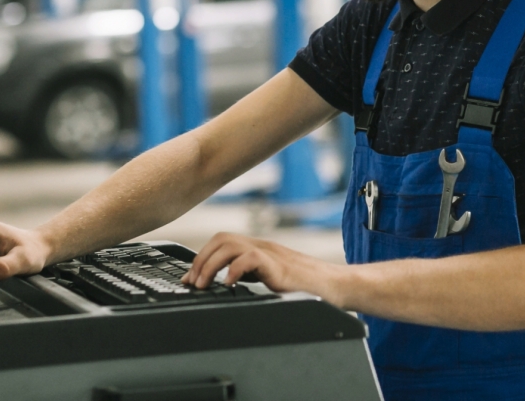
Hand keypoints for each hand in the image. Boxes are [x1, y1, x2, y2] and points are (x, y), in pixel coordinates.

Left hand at [182, 232, 348, 306]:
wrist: (335, 286)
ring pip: (230, 245)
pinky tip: (228, 285)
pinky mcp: (278, 266)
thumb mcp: (270, 278)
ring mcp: (270, 253)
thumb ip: (251, 276)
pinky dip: (234, 270)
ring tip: (204, 284)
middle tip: (192, 283)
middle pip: (221, 238)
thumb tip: (224, 284)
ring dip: (210, 264)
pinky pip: (250, 258)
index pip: (222, 242)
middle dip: (200, 259)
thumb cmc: (307, 286)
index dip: (201, 258)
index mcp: (258, 249)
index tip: (189, 278)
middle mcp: (262, 246)